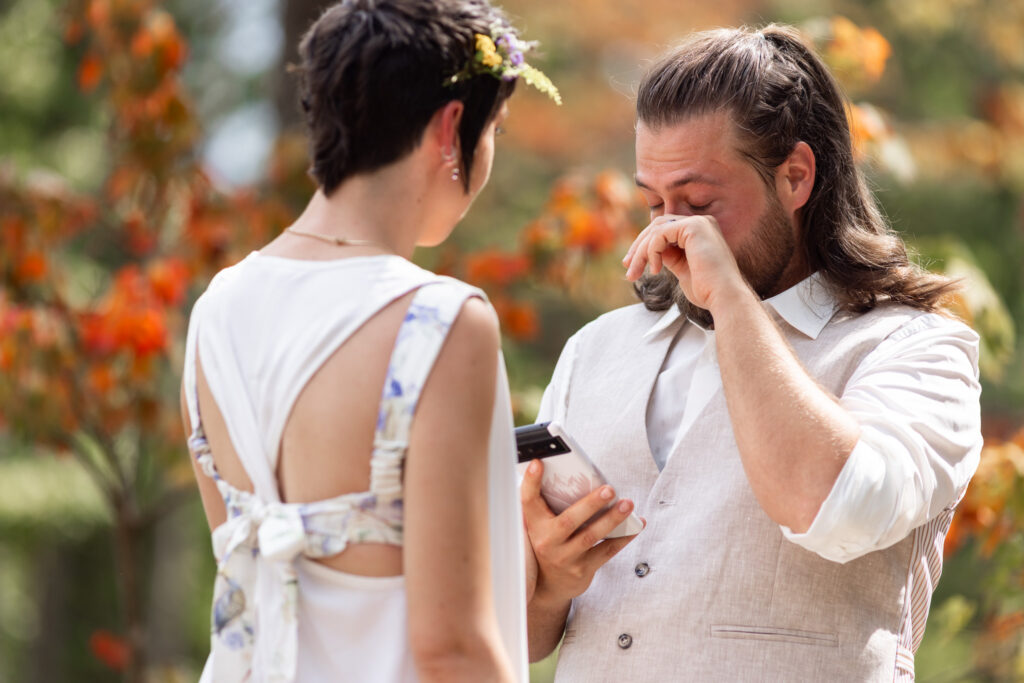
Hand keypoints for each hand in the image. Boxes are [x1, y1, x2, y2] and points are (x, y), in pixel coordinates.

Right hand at [520, 459, 641, 605]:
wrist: (548, 585)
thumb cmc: (547, 543)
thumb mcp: (538, 524)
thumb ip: (544, 502)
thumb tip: (559, 471)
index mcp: (534, 525)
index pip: (528, 501)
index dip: (530, 482)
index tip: (537, 463)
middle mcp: (547, 542)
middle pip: (569, 521)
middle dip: (590, 504)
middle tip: (610, 489)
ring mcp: (565, 558)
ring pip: (590, 536)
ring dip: (612, 519)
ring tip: (627, 504)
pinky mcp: (583, 570)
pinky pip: (606, 551)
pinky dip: (623, 537)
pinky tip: (636, 524)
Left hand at [622, 213, 747, 311]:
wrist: (724, 298)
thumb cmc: (707, 291)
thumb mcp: (682, 270)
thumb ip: (669, 256)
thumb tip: (651, 252)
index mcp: (701, 232)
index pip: (665, 230)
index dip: (645, 246)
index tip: (631, 265)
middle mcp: (702, 222)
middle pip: (658, 226)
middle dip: (639, 247)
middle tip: (627, 267)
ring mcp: (699, 222)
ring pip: (656, 230)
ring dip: (641, 252)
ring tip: (634, 273)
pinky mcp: (694, 227)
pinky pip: (660, 234)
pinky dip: (652, 252)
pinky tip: (655, 270)